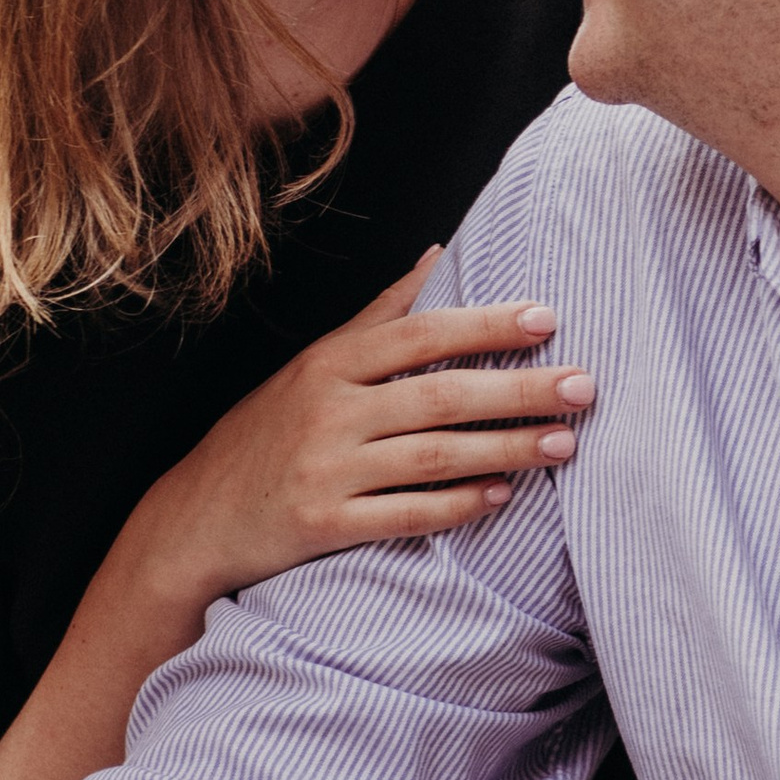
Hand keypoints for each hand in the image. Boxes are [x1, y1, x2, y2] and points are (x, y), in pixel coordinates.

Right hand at [139, 257, 594, 610]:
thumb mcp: (312, 364)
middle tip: (583, 386)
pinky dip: (456, 505)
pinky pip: (404, 515)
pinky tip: (501, 497)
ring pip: (432, 454)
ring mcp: (325, 468)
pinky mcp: (323, 525)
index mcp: (331, 363)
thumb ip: (379, 315)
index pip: (421, 332)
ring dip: (505, 448)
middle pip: (439, 393)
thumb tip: (437, 254)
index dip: (485, 323)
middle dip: (517, 389)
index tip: (548, 318)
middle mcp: (329, 410)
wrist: (195, 518)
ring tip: (564, 443)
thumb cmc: (268, 431)